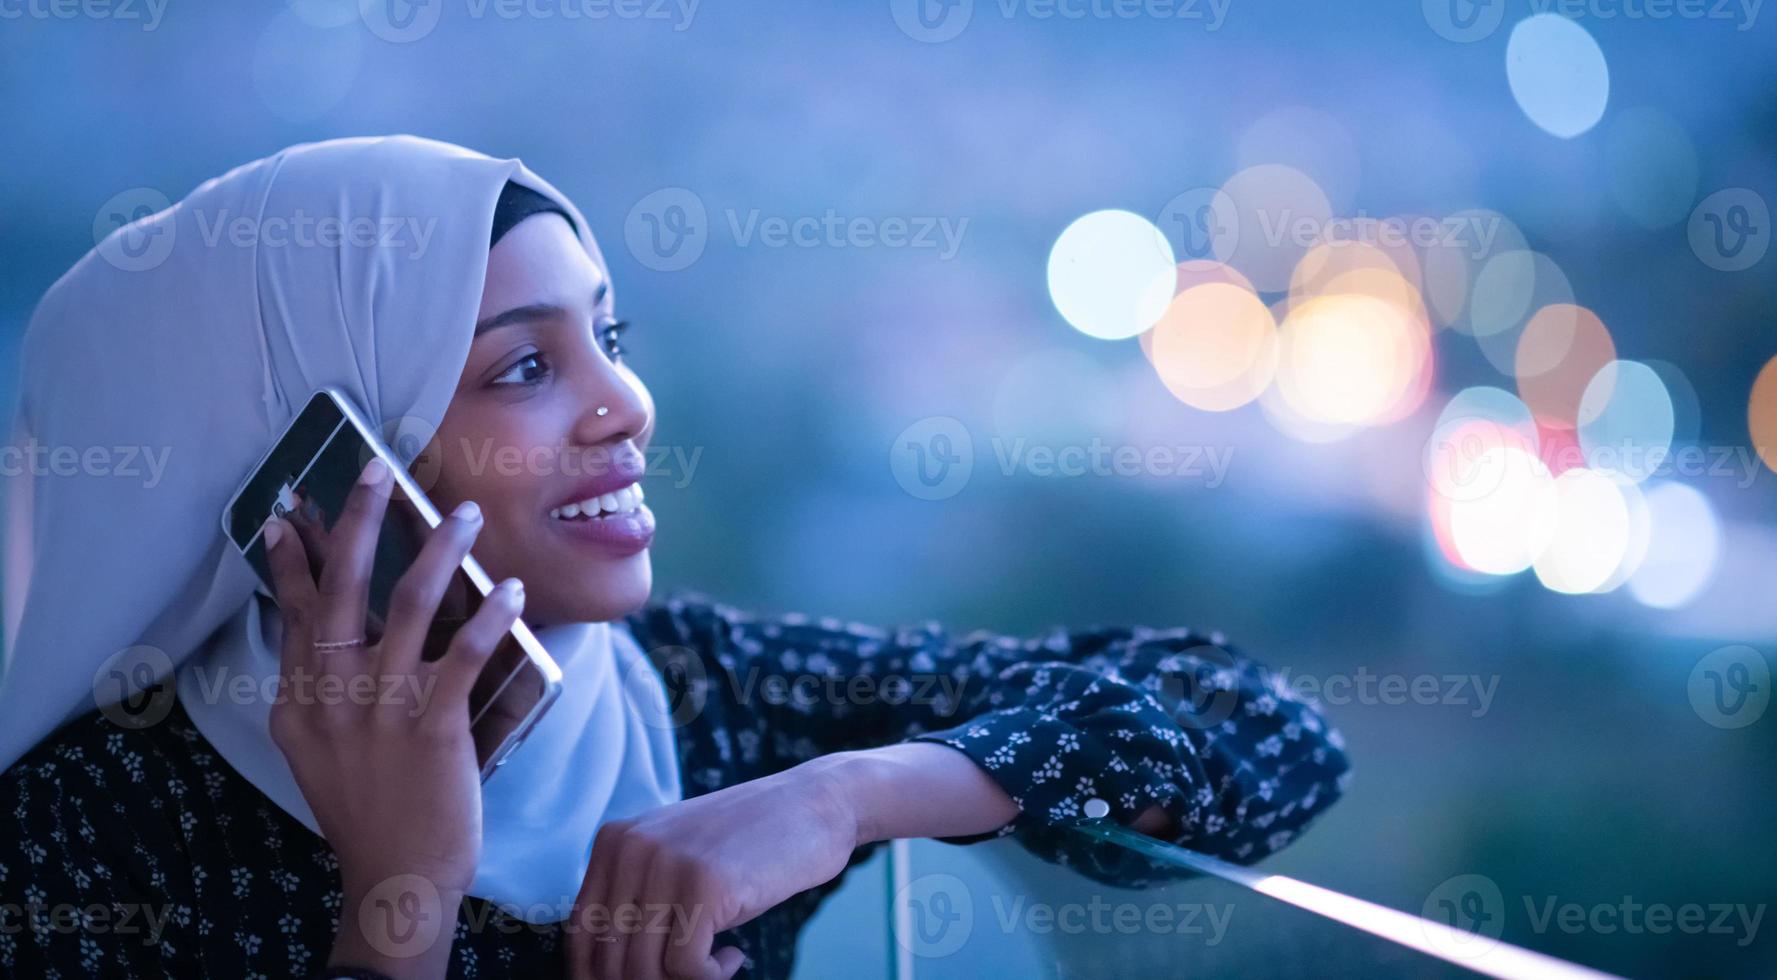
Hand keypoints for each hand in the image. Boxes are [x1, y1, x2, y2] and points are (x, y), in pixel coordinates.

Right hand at [262, 456, 525, 974]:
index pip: (295, 611)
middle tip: (373, 473)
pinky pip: (464, 655)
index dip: (293, 556)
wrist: (396, 875)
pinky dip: (490, 616)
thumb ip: (317, 691)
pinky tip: (511, 589)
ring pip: (410, 608)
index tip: (288, 508)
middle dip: (356, 523)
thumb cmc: (365, 809)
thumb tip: (318, 635)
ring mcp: (383, 709)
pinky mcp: (433, 727)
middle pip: (342, 590)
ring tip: (464, 514)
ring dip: (438, 551)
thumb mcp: (317, 748)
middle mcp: (333, 696)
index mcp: (301, 699)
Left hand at [567, 758, 862, 979]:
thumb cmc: (750, 844)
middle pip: (610, 958)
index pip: (581, 934)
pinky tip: (737, 956)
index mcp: (614, 841)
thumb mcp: (677, 860)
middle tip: (690, 979)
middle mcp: (631, 848)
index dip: (598, 976)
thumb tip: (608, 972)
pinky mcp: (704, 884)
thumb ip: (637, 900)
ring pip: (643, 969)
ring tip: (717, 968)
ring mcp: (666, 863)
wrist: (815, 803)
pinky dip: (712, 978)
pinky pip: (686, 968)